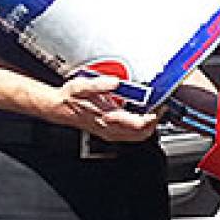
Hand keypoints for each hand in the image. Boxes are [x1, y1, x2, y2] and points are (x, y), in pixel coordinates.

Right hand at [48, 76, 163, 142]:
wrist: (59, 108)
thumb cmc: (71, 97)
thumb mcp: (82, 85)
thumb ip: (100, 84)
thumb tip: (115, 82)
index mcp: (108, 117)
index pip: (138, 124)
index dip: (153, 117)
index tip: (160, 107)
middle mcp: (110, 128)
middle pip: (142, 134)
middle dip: (154, 123)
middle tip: (160, 109)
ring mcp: (110, 133)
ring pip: (137, 137)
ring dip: (148, 126)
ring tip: (153, 112)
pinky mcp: (110, 134)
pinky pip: (130, 137)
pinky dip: (140, 129)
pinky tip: (141, 118)